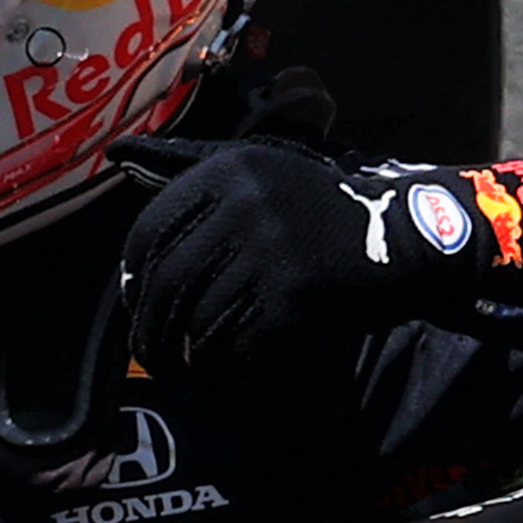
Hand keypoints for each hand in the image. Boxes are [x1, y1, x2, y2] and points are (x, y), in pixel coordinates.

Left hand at [122, 143, 505, 373]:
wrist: (403, 238)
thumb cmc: (319, 210)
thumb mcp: (259, 170)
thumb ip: (189, 167)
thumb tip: (120, 152)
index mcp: (229, 170)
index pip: (150, 230)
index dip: (134, 275)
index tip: (138, 300)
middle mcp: (245, 204)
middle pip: (169, 280)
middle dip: (151, 326)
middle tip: (150, 352)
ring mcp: (271, 249)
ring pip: (199, 317)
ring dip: (181, 353)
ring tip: (178, 367)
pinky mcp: (295, 294)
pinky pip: (237, 339)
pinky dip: (220, 363)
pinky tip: (217, 371)